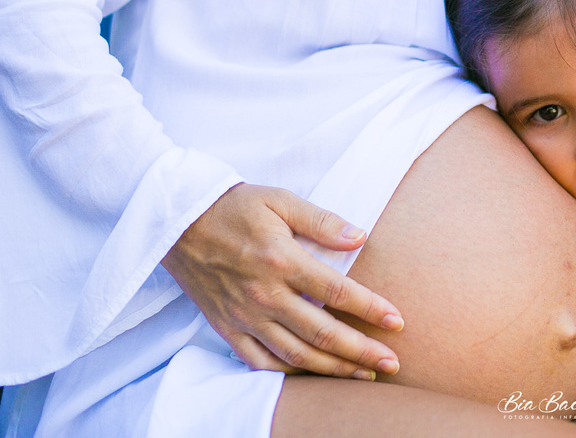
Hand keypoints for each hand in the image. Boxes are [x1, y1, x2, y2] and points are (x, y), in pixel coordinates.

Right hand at [162, 182, 403, 378]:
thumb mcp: (281, 199)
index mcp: (282, 261)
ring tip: (364, 375)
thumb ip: (322, 221)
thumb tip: (361, 236)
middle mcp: (265, 295)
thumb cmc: (235, 206)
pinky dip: (288, 373)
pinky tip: (313, 375)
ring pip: (296, 355)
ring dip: (333, 369)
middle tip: (392, 363)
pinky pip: (260, 362)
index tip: (397, 322)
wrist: (177, 221)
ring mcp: (244, 316)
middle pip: (322, 334)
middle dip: (362, 352)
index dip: (372, 309)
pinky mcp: (227, 327)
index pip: (338, 292)